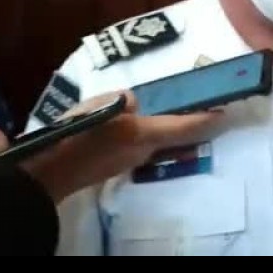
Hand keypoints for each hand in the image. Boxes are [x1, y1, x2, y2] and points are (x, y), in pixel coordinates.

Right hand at [20, 90, 221, 202]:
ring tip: (169, 106)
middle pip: (176, 135)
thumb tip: (133, 103)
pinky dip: (146, 131)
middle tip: (198, 102)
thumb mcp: (99, 106)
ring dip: (167, 126)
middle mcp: (144, 151)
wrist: (47, 171)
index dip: (208, 118)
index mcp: (145, 134)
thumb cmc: (75, 135)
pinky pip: (140, 143)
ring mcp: (130, 160)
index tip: (225, 111)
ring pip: (157, 140)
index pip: (187, 127)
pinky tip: (135, 120)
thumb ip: (123, 101)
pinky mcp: (115, 163)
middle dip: (189, 121)